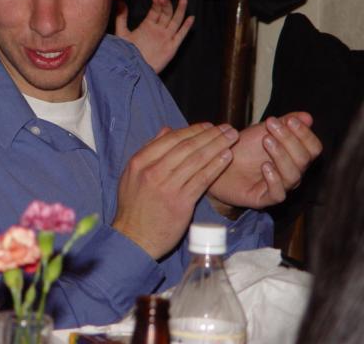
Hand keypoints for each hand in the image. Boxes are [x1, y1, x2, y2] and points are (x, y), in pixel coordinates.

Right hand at [113, 123, 236, 258]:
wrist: (134, 237)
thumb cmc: (133, 207)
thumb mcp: (131, 174)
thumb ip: (149, 151)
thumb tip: (167, 130)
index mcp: (140, 162)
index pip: (170, 139)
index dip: (192, 130)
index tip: (208, 126)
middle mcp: (153, 171)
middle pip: (186, 147)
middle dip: (210, 135)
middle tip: (226, 128)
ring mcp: (167, 186)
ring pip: (196, 160)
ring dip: (217, 146)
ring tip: (231, 138)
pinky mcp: (181, 202)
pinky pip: (202, 179)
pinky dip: (216, 166)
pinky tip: (226, 158)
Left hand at [116, 0, 193, 72]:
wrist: (133, 69)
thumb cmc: (126, 52)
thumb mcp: (122, 33)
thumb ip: (121, 18)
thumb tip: (120, 2)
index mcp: (148, 25)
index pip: (155, 11)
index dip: (157, 4)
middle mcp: (158, 30)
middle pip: (166, 14)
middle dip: (166, 5)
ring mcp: (166, 37)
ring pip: (176, 21)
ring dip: (180, 11)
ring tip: (183, 0)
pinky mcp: (172, 46)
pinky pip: (181, 35)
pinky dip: (186, 27)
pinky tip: (191, 18)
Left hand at [208, 112, 321, 210]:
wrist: (217, 163)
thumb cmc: (242, 148)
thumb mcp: (261, 131)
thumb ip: (284, 123)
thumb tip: (307, 117)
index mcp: (295, 156)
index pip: (313, 148)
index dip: (305, 134)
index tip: (290, 120)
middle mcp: (291, 172)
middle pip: (304, 160)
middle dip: (289, 140)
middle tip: (271, 125)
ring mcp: (280, 187)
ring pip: (293, 176)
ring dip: (281, 155)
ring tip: (266, 140)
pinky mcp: (265, 199)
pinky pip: (278, 194)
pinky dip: (274, 179)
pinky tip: (265, 166)